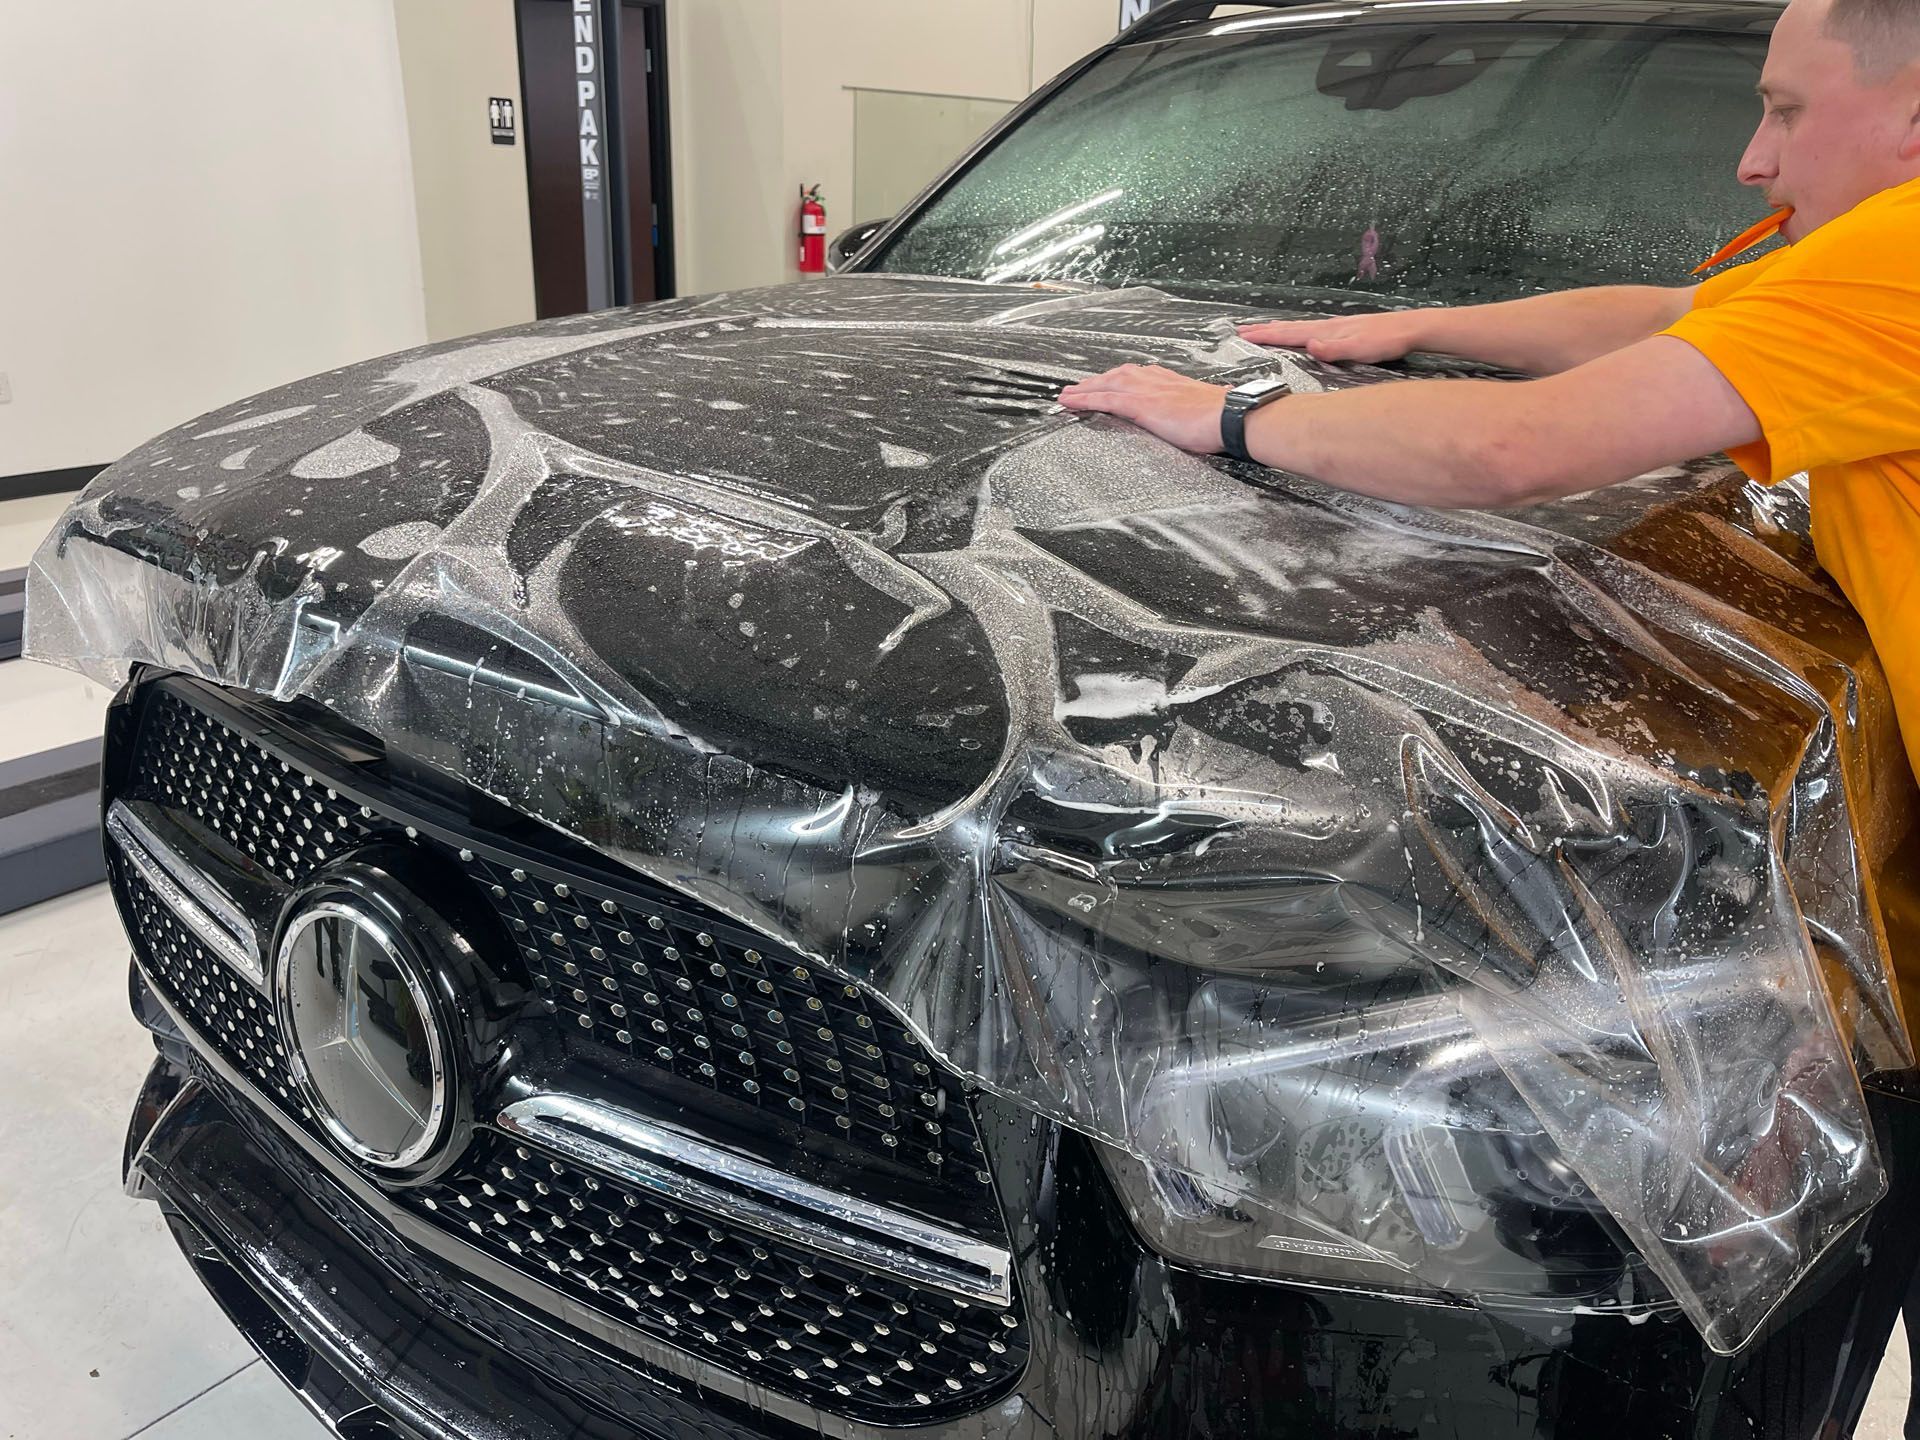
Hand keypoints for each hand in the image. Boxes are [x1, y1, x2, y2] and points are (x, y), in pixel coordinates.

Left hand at [1058, 365, 1230, 453]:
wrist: (1231, 417)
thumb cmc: (1225, 417)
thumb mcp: (1210, 406)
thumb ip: (1202, 407)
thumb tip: (1216, 406)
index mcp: (1172, 380)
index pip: (1138, 375)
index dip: (1119, 379)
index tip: (1108, 382)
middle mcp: (1156, 380)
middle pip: (1117, 376)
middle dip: (1096, 381)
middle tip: (1077, 388)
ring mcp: (1147, 391)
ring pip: (1106, 384)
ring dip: (1084, 389)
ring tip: (1066, 395)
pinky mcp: (1142, 405)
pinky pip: (1106, 400)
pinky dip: (1085, 399)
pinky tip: (1070, 402)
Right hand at [1238, 311, 1423, 364]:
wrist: (1411, 328)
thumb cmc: (1387, 340)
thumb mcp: (1361, 348)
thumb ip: (1335, 348)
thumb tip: (1310, 345)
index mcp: (1327, 331)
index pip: (1289, 333)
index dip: (1266, 335)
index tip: (1244, 335)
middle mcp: (1328, 326)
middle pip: (1290, 327)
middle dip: (1265, 329)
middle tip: (1242, 330)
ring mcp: (1336, 327)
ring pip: (1299, 328)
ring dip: (1278, 329)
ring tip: (1263, 330)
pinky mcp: (1344, 330)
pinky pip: (1311, 330)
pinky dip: (1297, 332)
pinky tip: (1300, 335)